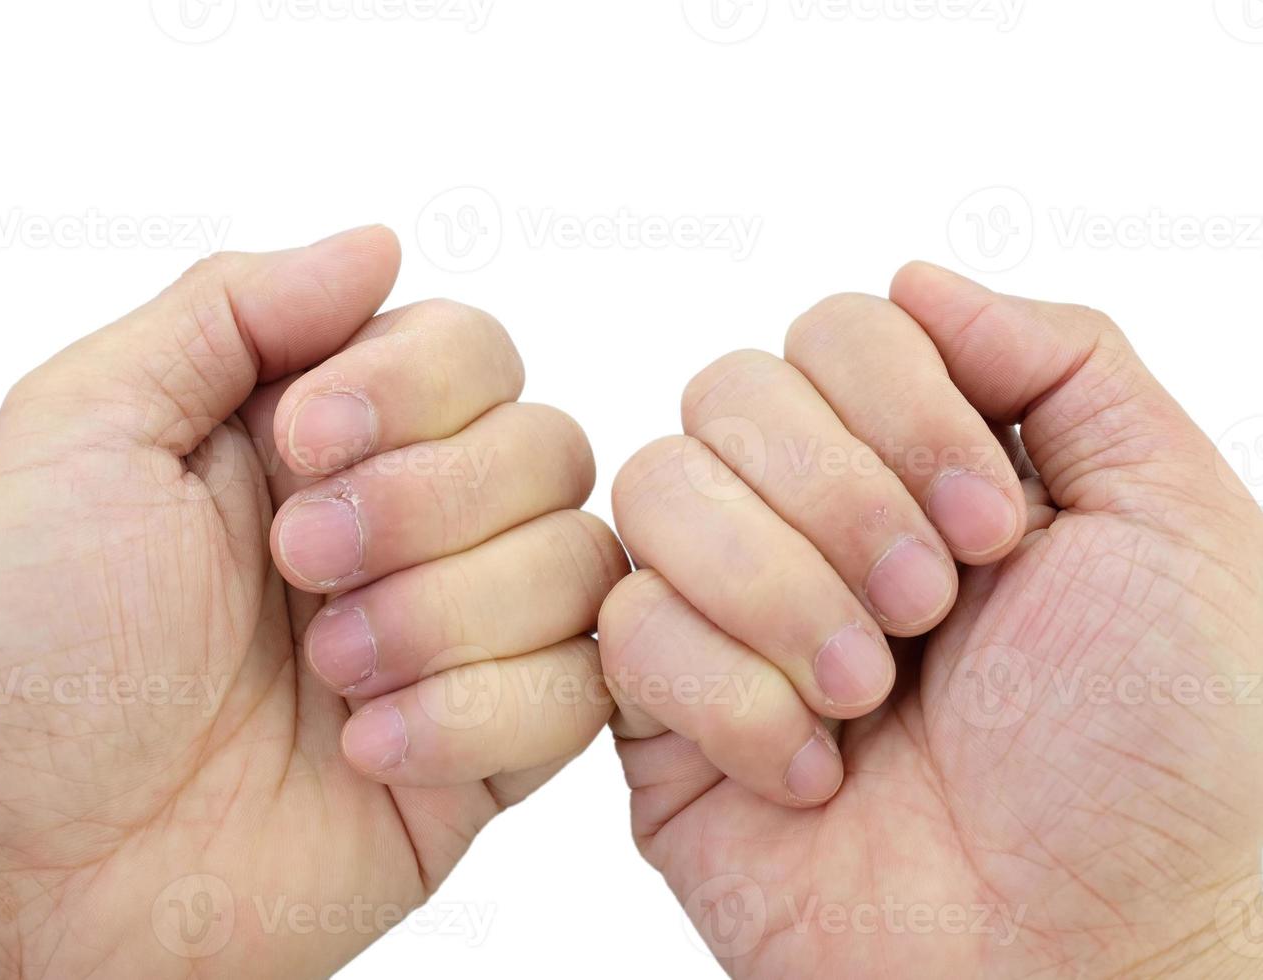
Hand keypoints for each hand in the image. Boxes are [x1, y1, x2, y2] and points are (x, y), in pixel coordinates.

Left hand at [0, 226, 625, 978]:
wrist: (25, 869)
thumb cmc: (25, 652)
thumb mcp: (84, 429)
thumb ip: (230, 309)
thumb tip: (378, 243)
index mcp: (320, 439)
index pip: (470, 348)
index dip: (414, 384)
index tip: (302, 444)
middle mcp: (405, 527)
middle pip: (548, 445)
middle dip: (426, 504)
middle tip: (299, 566)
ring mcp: (455, 640)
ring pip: (580, 564)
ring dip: (447, 616)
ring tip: (327, 674)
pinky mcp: (487, 755)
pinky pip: (581, 696)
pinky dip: (478, 715)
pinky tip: (364, 753)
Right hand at [600, 263, 1262, 977]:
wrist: (1088, 959)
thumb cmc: (1154, 765)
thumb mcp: (1174, 521)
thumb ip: (1069, 359)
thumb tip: (917, 279)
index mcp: (920, 466)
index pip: (834, 329)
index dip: (902, 406)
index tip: (1001, 533)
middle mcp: (810, 523)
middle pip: (725, 391)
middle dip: (838, 502)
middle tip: (931, 614)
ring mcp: (723, 613)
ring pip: (653, 489)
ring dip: (776, 596)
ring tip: (866, 698)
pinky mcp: (658, 716)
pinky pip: (621, 630)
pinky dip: (728, 702)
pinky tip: (810, 775)